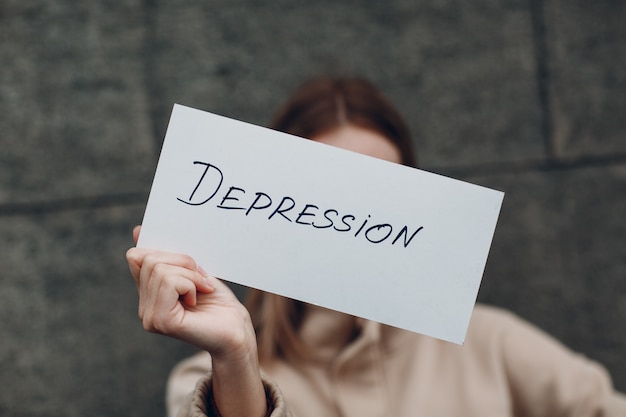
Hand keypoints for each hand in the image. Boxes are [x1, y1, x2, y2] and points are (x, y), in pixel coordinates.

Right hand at [126, 226, 256, 360]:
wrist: (237, 330)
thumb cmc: (219, 302)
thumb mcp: (192, 271)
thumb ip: (168, 257)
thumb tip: (138, 230)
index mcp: (149, 294)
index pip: (136, 257)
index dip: (159, 248)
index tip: (189, 260)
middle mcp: (144, 308)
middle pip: (149, 259)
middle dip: (184, 262)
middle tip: (203, 279)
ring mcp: (149, 317)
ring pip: (160, 269)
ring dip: (190, 274)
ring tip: (203, 289)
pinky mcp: (160, 321)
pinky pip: (170, 282)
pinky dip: (191, 284)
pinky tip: (199, 299)